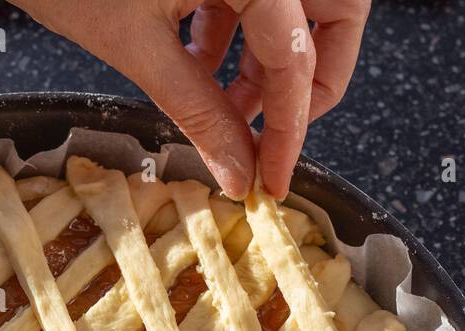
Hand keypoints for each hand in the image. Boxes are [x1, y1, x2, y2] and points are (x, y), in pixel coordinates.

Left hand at [10, 1, 371, 198]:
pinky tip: (198, 66)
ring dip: (263, 64)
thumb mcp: (135, 45)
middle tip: (270, 135)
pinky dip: (233, 33)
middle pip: (330, 16)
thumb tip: (237, 169)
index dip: (289, 130)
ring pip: (291, 9)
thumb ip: (197, 109)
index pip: (297, 57)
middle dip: (305, 82)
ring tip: (222, 111)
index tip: (273, 180)